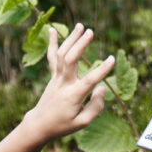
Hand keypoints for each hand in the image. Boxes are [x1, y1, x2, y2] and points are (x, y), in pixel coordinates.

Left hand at [22, 23, 115, 143]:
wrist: (39, 125)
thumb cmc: (62, 125)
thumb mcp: (82, 123)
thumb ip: (95, 107)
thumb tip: (102, 88)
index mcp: (73, 96)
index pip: (89, 81)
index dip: (101, 70)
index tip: (112, 59)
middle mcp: (63, 84)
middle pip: (70, 60)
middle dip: (80, 45)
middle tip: (91, 32)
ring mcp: (56, 79)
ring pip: (61, 55)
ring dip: (71, 39)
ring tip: (80, 26)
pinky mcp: (52, 76)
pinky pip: (51, 57)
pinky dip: (51, 43)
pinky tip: (52, 29)